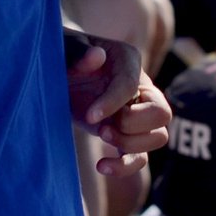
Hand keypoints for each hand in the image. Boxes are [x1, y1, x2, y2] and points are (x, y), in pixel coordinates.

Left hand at [65, 31, 170, 175]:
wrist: (53, 72)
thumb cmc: (59, 57)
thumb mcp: (63, 48)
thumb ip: (77, 51)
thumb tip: (96, 57)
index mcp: (127, 60)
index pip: (132, 86)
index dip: (113, 103)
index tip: (90, 115)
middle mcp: (140, 87)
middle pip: (162, 114)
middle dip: (133, 125)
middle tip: (103, 126)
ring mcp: (135, 113)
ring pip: (159, 137)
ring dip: (131, 144)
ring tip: (102, 136)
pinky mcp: (123, 135)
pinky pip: (140, 157)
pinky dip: (126, 166)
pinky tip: (102, 166)